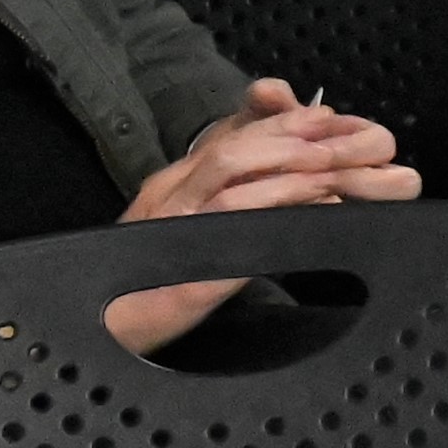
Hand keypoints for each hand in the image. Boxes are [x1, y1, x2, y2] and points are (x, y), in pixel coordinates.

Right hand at [103, 78, 418, 351]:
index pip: (226, 139)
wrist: (113, 331)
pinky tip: (310, 216)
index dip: (276, 125)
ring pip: (228, 182)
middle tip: (334, 135)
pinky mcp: (189, 276)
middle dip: (286, 138)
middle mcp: (169, 200)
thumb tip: (279, 173)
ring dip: (284, 171)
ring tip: (329, 168)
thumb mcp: (187, 225)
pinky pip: (235, 237)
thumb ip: (226, 195)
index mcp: (172, 186)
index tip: (321, 117)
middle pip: (229, 151)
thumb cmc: (151, 280)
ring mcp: (175, 233)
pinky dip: (276, 220)